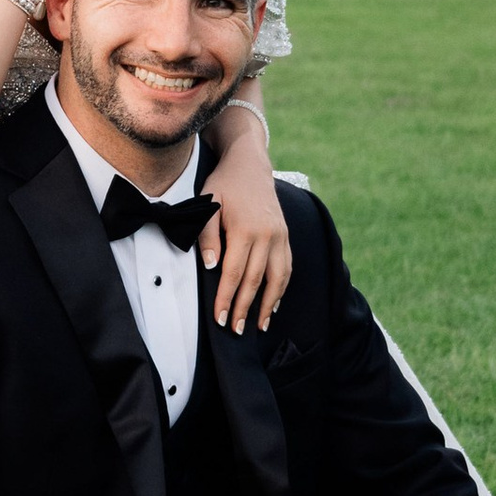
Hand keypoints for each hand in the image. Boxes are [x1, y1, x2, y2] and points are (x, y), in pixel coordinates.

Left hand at [198, 107, 291, 333]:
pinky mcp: (286, 236)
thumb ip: (208, 236)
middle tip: (234, 330)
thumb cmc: (223, 185)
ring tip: (258, 326)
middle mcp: (267, 235)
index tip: (219, 318)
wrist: (250, 164)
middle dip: (244, 308)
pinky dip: (281, 288)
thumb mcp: (208, 203)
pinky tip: (273, 304)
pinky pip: (287, 267)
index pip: (234, 272)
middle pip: (256, 280)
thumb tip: (211, 267)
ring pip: (277, 277)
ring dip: (267, 304)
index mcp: (245, 228)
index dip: (226, 297)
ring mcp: (280, 236)